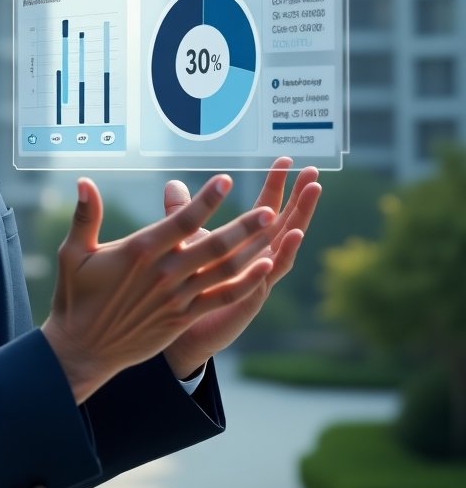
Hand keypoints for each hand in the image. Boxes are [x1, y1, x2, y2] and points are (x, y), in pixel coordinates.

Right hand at [41, 174, 279, 404]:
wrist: (84, 347)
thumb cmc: (76, 296)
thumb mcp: (74, 253)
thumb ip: (85, 216)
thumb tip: (84, 182)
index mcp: (139, 251)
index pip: (180, 221)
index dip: (205, 201)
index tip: (225, 181)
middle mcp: (164, 273)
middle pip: (211, 245)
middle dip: (243, 226)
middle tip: (269, 208)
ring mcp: (177, 297)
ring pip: (223, 270)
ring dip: (250, 250)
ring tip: (274, 230)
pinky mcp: (183, 317)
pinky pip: (221, 298)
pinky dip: (246, 283)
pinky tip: (265, 268)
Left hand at [161, 157, 322, 379]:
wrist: (177, 328)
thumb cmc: (185, 282)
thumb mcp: (185, 242)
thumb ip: (182, 214)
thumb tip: (173, 183)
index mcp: (245, 243)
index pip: (267, 208)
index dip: (277, 185)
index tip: (287, 160)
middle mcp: (256, 260)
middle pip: (284, 225)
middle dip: (300, 200)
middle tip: (314, 174)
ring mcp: (255, 281)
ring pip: (281, 251)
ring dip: (296, 225)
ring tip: (309, 204)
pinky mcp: (243, 302)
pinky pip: (262, 282)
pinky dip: (273, 264)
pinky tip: (281, 247)